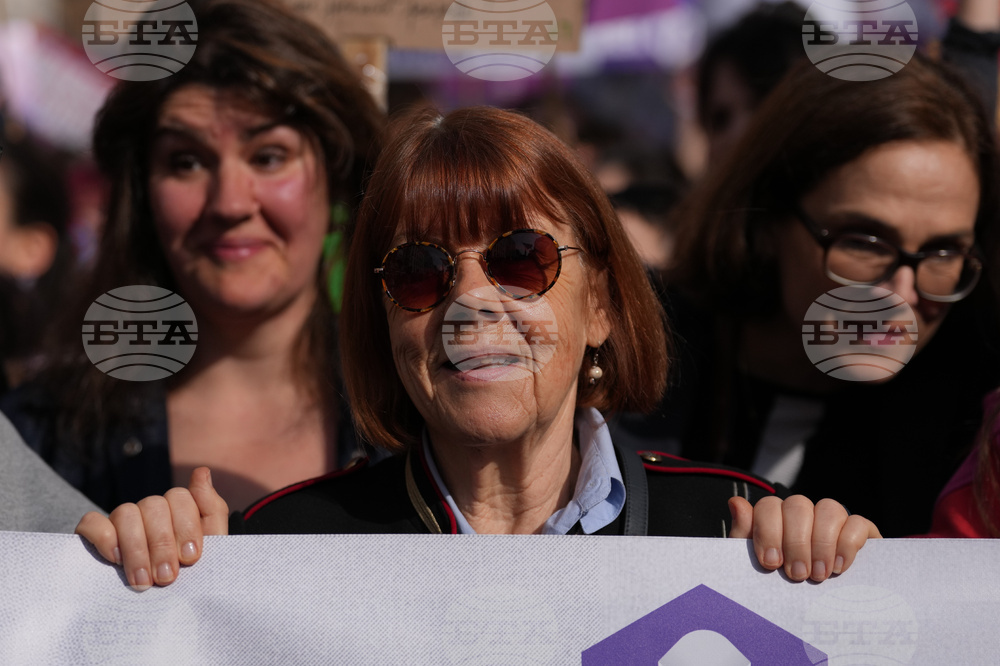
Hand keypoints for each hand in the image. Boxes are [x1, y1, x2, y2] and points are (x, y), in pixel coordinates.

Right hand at [75, 467, 228, 589]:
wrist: (164, 608)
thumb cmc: (190, 575)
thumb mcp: (212, 546)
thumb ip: (212, 509)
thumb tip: (202, 471)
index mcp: (178, 510)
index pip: (180, 497)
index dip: (186, 526)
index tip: (191, 558)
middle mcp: (150, 510)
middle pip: (154, 506)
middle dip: (162, 544)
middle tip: (167, 577)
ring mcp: (122, 520)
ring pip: (125, 512)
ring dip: (136, 549)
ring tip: (144, 582)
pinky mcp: (93, 535)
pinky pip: (91, 522)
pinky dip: (103, 538)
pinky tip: (115, 559)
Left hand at [728, 495, 880, 581]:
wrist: (820, 612)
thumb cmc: (780, 584)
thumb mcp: (756, 565)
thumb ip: (744, 535)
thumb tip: (736, 503)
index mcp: (776, 517)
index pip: (769, 506)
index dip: (769, 531)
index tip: (771, 564)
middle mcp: (804, 513)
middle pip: (798, 505)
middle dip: (796, 542)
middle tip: (797, 574)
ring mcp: (832, 519)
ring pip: (829, 508)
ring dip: (822, 543)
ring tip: (819, 575)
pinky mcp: (860, 531)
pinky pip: (857, 522)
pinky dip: (847, 543)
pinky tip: (839, 567)